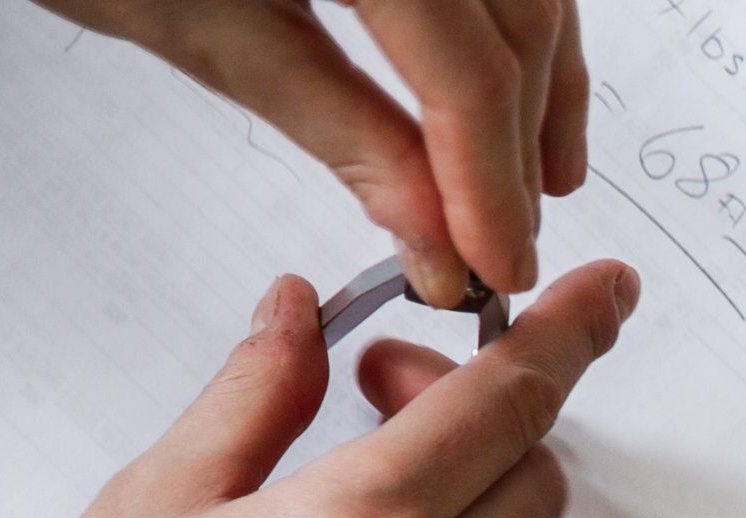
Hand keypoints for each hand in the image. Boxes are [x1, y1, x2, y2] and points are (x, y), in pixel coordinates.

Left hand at [39, 0, 590, 299]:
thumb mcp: (204, 27)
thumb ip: (339, 127)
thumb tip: (434, 235)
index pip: (464, 68)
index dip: (490, 181)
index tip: (494, 265)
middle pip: (518, 22)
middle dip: (521, 145)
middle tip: (504, 247)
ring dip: (542, 84)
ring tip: (533, 179)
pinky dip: (510, 24)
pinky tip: (513, 81)